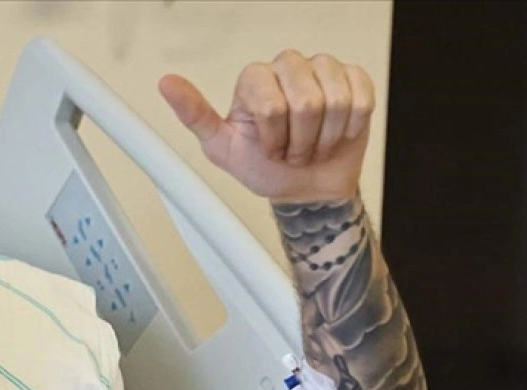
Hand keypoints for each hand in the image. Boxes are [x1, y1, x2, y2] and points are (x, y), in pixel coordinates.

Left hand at [158, 50, 374, 203]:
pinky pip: (360, 99)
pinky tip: (337, 134)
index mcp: (254, 80)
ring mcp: (323, 69)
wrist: (307, 187)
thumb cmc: (265, 167)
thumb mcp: (223, 149)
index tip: (269, 149)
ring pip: (335, 100)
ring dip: (325, 137)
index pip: (269, 103)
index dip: (274, 136)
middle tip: (293, 150)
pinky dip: (348, 128)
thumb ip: (195, 116)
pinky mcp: (355, 79)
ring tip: (313, 144)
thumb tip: (166, 83)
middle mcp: (287, 67)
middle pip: (306, 101)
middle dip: (300, 139)